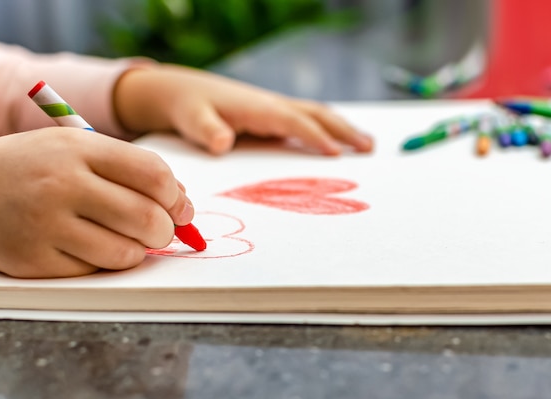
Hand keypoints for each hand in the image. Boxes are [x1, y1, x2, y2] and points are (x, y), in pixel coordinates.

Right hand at [0, 127, 191, 277]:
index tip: (180, 210)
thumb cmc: (32, 168)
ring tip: (124, 239)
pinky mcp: (33, 259)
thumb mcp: (77, 150)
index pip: (153, 175)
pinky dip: (102, 262)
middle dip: (166, 231)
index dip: (177, 198)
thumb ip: (129, 169)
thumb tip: (181, 202)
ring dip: (136, 251)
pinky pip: (93, 271)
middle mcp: (63, 184)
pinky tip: (87, 246)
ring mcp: (46, 224)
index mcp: (80, 149)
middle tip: (160, 231)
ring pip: (126, 253)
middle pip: (147, 218)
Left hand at [114, 65, 373, 155]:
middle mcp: (271, 105)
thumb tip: (223, 142)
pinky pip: (305, 121)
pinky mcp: (271, 116)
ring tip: (367, 145)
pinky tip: (337, 142)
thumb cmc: (187, 108)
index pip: (294, 121)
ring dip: (342, 128)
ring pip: (315, 115)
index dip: (315, 137)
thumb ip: (207, 131)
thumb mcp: (192, 120)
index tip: (337, 154)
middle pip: (316, 114)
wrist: (181, 92)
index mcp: (258, 108)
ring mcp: (274, 109)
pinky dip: (327, 130)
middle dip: (343, 129)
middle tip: (369, 148)